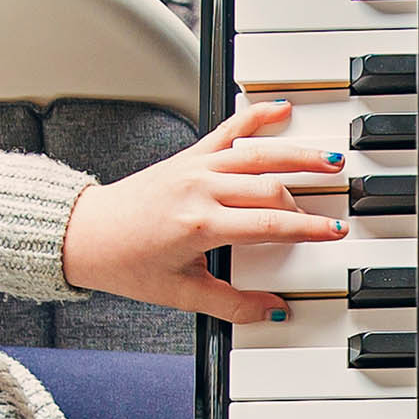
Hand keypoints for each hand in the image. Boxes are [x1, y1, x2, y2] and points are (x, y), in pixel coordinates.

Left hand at [59, 99, 349, 323]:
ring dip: (298, 154)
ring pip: (258, 154)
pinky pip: (229, 130)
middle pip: (269, 187)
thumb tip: (272, 310)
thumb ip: (231, 305)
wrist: (86, 234)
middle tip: (331, 213)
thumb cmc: (125, 262)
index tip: (333, 232)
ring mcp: (195, 167)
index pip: (268, 223)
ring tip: (329, 159)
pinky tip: (282, 109)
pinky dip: (257, 117)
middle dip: (305, 201)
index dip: (307, 228)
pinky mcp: (189, 156)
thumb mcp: (180, 294)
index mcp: (200, 223)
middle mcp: (199, 188)